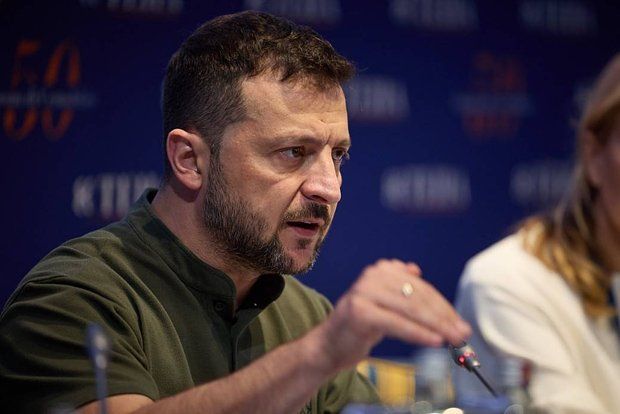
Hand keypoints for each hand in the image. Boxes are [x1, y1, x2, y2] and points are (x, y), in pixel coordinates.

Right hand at [313, 259, 470, 371]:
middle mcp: (372, 276)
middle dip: (444, 317)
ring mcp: (364, 292)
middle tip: (462, 333)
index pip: (421, 288)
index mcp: (380, 270)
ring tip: (453, 339)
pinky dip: (419, 333)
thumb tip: (416, 270)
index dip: (443, 306)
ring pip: (410, 309)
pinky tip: (434, 341)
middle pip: (418, 297)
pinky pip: (397, 323)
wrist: (329, 345)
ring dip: (436, 326)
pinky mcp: (361, 311)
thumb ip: (399, 288)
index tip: (461, 323)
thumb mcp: (382, 303)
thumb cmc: (360, 326)